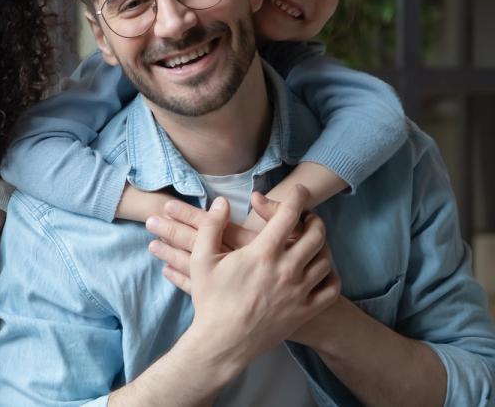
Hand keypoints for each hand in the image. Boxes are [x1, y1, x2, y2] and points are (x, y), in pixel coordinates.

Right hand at [175, 188, 339, 370]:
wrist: (222, 342)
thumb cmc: (210, 300)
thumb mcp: (202, 260)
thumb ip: (211, 227)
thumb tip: (222, 202)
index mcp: (262, 254)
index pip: (288, 216)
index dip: (297, 198)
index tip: (299, 190)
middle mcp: (287, 270)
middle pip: (315, 235)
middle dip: (314, 219)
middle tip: (307, 216)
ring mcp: (299, 292)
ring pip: (326, 260)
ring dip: (322, 245)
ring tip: (313, 240)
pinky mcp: (305, 311)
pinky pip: (331, 289)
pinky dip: (331, 275)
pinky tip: (322, 270)